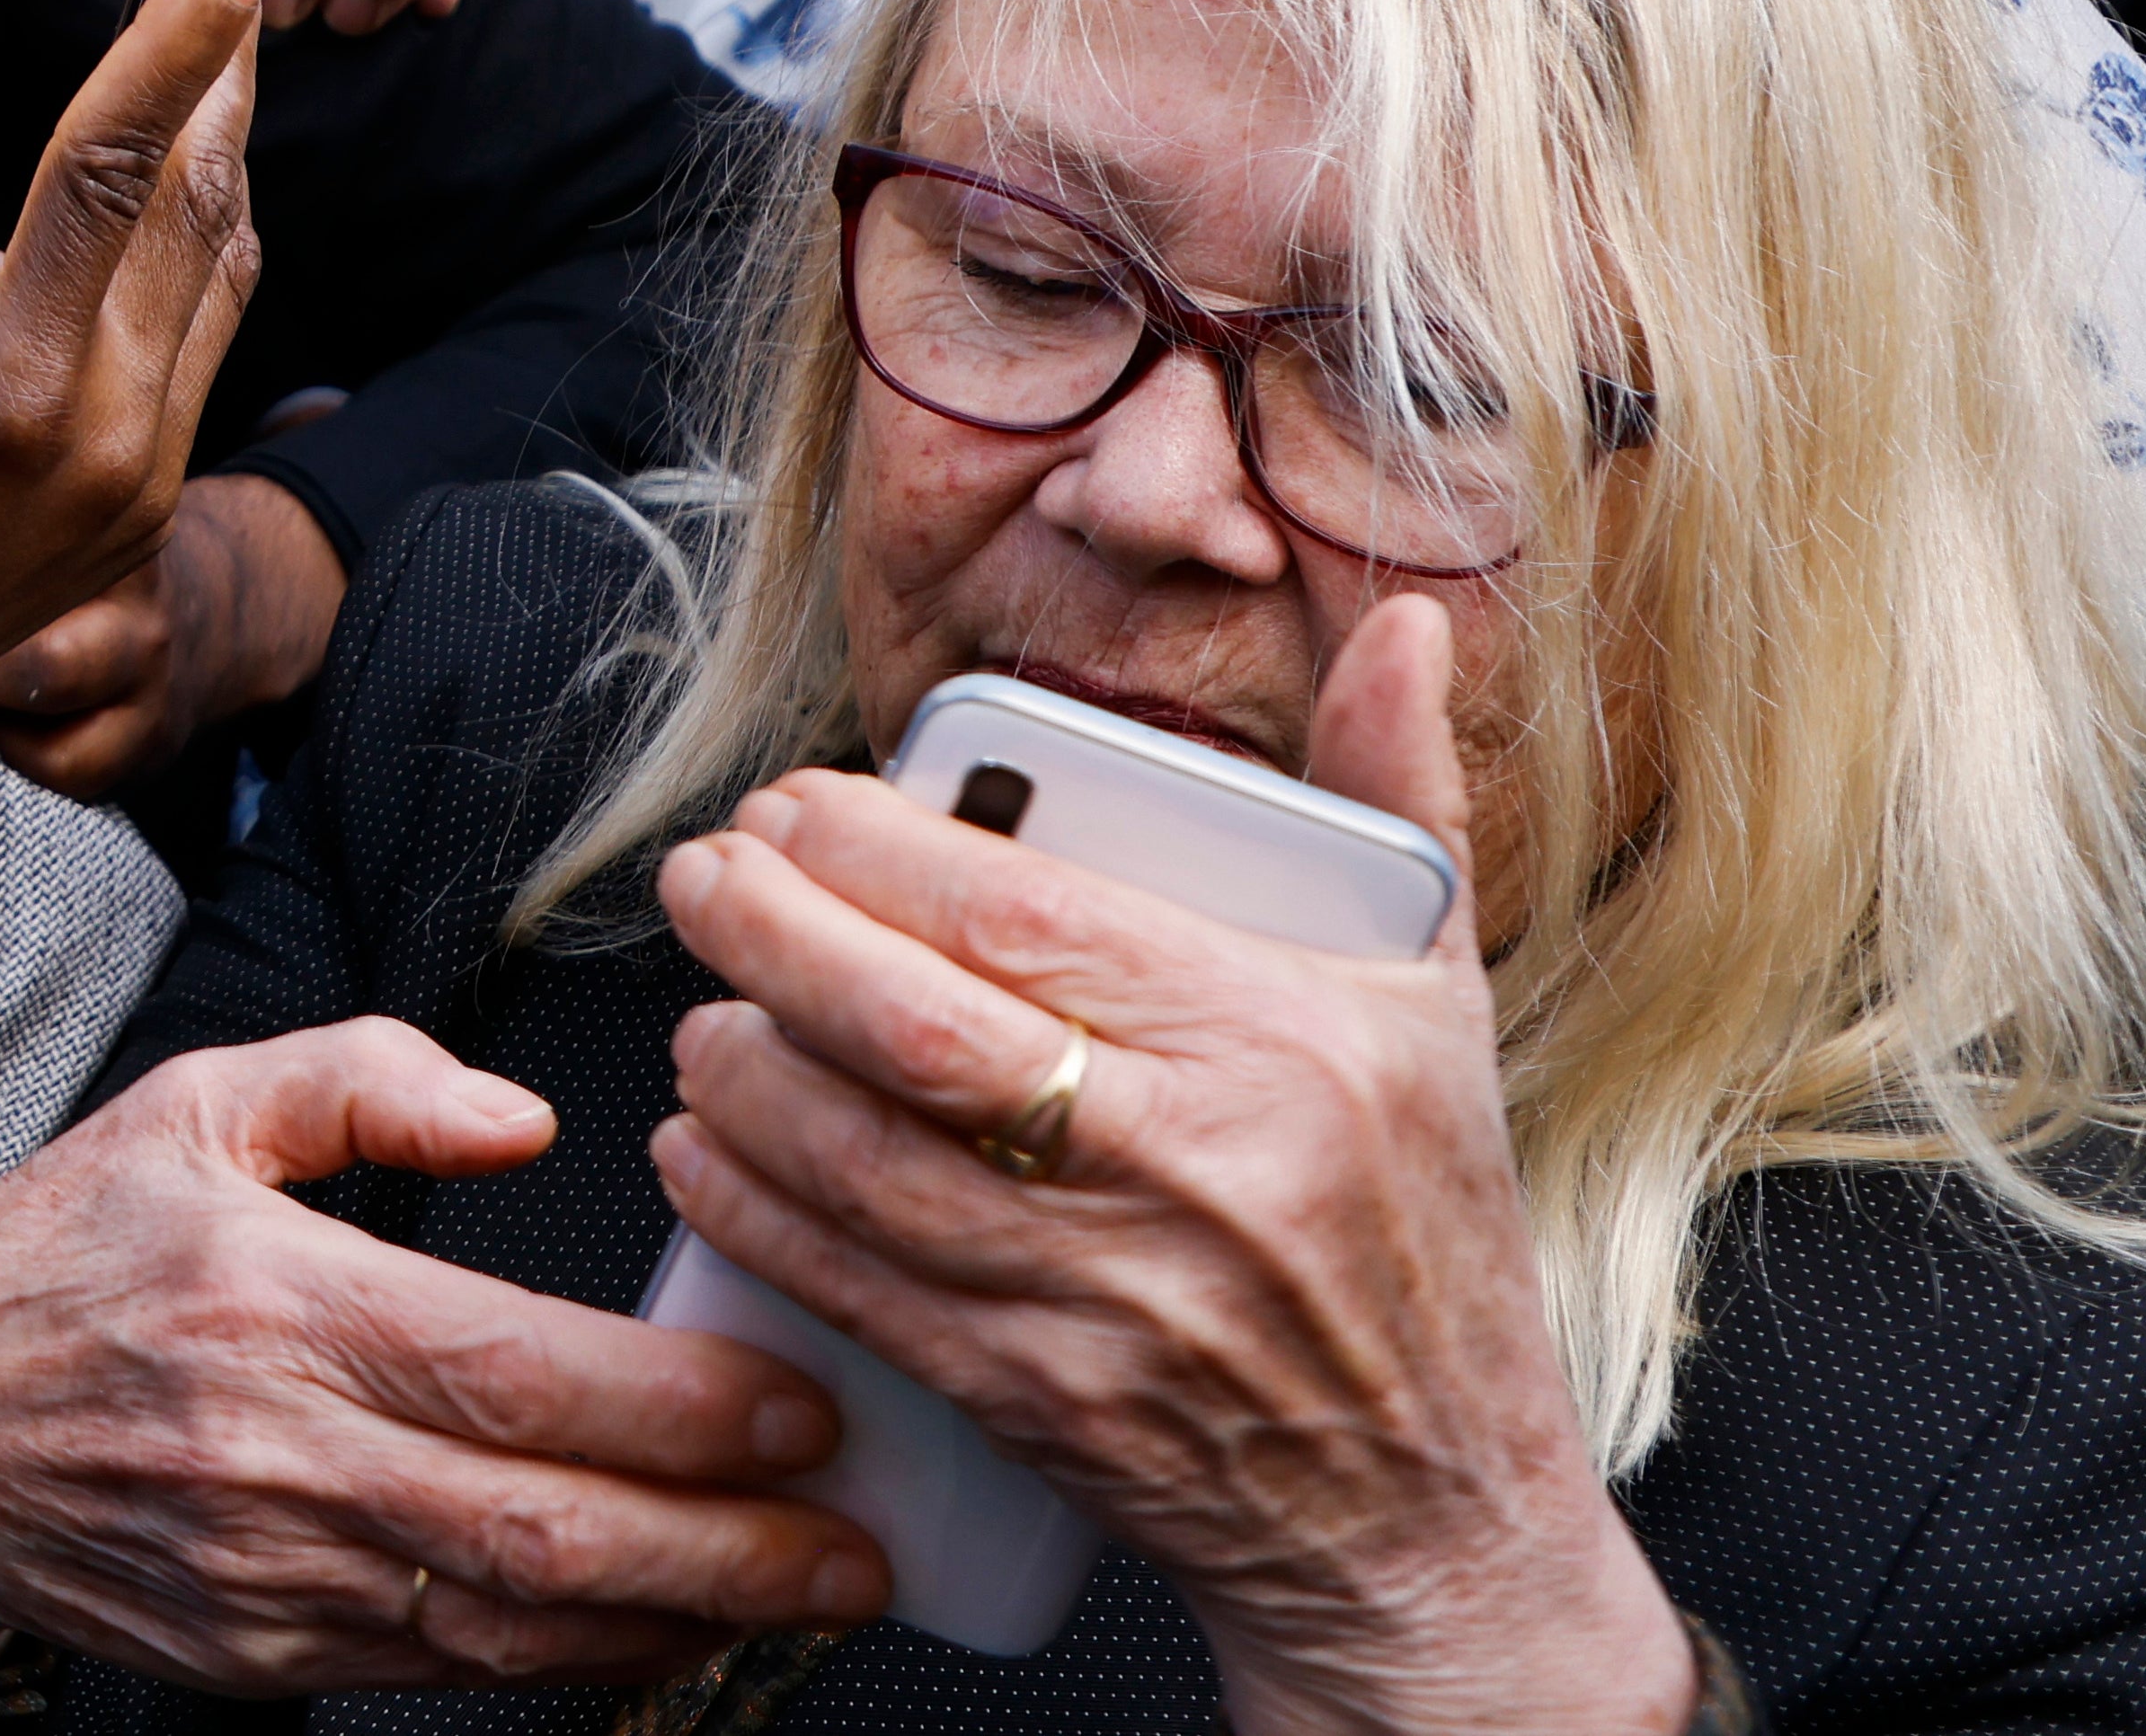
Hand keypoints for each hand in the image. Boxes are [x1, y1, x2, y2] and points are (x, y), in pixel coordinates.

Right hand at [0, 0, 268, 828]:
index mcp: (13, 390)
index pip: (117, 168)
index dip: (178, 37)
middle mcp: (108, 441)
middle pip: (196, 207)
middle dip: (218, 76)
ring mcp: (142, 485)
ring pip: (214, 274)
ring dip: (196, 164)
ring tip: (170, 76)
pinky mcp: (144, 507)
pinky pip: (188, 343)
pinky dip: (154, 259)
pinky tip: (69, 230)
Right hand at [0, 1019, 883, 1688]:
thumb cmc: (60, 1253)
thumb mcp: (191, 1105)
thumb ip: (365, 1081)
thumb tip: (523, 1116)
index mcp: (273, 1300)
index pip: (514, 1374)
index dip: (678, 1407)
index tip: (796, 1401)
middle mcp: (279, 1451)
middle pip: (544, 1525)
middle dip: (730, 1549)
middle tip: (855, 1540)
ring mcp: (273, 1572)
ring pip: (516, 1623)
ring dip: (680, 1623)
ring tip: (803, 1595)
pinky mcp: (266, 1654)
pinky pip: (454, 1674)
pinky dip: (577, 1664)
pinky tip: (665, 1630)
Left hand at [644, 604, 1694, 1735]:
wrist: (1437, 1517)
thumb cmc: (1426, 1231)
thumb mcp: (1440, 1005)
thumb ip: (1401, 801)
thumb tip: (1408, 628)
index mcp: (1289, 1044)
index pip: (1025, 914)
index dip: (872, 847)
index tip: (791, 805)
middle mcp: (1201, 1167)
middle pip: (916, 1023)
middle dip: (769, 932)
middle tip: (706, 877)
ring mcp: (1117, 1300)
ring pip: (864, 1159)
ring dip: (745, 1072)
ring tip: (707, 1010)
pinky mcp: (1048, 1406)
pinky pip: (857, 1289)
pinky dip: (755, 1211)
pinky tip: (705, 1148)